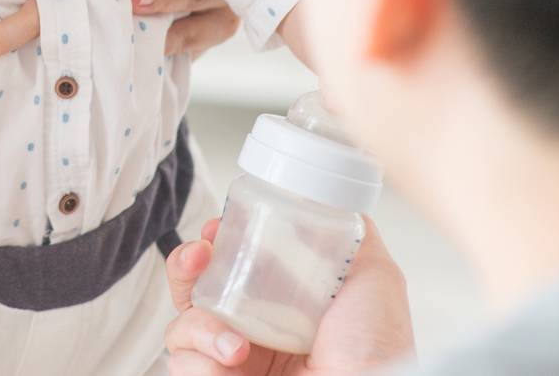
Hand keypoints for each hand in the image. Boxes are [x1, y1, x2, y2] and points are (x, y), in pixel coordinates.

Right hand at [162, 218, 414, 375]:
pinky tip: (232, 363)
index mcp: (284, 302)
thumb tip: (326, 200)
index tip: (219, 228)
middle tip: (199, 258)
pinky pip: (183, 362)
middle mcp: (255, 330)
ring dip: (200, 325)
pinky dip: (201, 360)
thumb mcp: (374, 277)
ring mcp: (234, 361)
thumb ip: (352, 234)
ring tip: (237, 345)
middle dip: (185, 264)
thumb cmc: (376, 351)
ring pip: (182, 325)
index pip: (233, 263)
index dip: (218, 241)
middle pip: (194, 286)